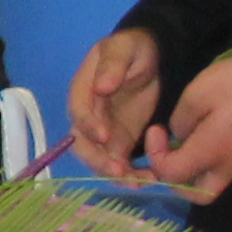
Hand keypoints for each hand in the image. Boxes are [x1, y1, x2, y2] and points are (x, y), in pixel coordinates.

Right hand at [70, 29, 163, 184]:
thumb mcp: (124, 48)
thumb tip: (101, 87)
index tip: (105, 136)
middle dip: (99, 160)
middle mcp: (89, 117)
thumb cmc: (133, 49)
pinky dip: (131, 175)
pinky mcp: (122, 142)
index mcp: (83, 92)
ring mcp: (105, 132)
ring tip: (138, 182)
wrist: (152, 56)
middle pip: (83, 144)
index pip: (79, 113)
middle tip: (120, 171)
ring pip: (100, 159)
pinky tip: (147, 180)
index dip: (89, 126)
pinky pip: (120, 163)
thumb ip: (112, 65)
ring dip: (115, 174)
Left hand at [148, 51, 231, 204]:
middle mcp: (229, 165)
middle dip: (176, 180)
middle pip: (198, 194)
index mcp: (211, 154)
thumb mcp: (199, 92)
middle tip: (168, 153)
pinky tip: (207, 132)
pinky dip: (211, 157)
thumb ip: (181, 118)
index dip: (155, 156)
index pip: (171, 175)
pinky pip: (228, 164)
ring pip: (213, 181)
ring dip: (193, 169)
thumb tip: (179, 134)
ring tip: (185, 141)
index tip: (158, 130)